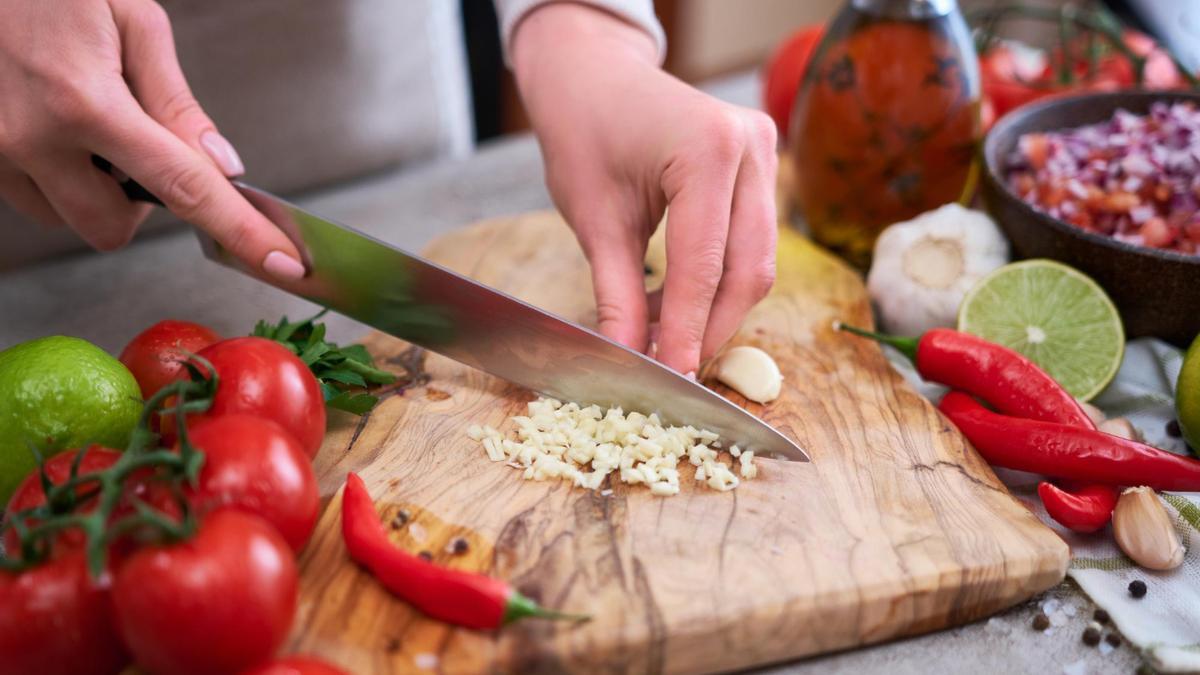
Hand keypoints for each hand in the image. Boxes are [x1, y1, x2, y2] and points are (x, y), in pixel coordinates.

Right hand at [0, 0, 303, 278]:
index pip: (182, 187)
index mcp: (83, 101)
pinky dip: (60, 178)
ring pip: (70, 219)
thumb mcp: (130, 21)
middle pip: (113, 228)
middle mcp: (31, 136)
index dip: (238, 230)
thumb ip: (176, 102)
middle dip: (143, 205)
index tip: (279, 263)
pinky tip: (60, 129)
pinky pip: (33, 199)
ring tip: (93, 125)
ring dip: (98, 192)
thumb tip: (221, 165)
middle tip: (144, 147)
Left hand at [512, 4, 777, 375]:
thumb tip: (630, 361)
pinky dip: (717, 281)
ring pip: (756, 262)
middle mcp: (752, 147)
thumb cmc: (585, 134)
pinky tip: (674, 302)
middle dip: (709, 327)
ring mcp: (765, 155)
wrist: (593, 79)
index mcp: (708, 148)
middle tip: (669, 368)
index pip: (704, 265)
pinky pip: (751, 243)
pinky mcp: (762, 168)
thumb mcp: (595, 222)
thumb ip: (620, 296)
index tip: (671, 379)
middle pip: (748, 269)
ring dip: (713, 309)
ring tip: (661, 334)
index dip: (687, 331)